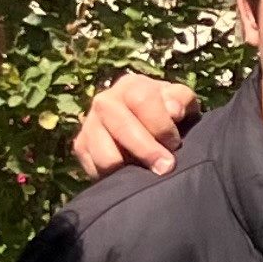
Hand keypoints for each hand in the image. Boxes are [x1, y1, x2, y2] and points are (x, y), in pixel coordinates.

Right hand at [68, 72, 201, 179]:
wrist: (148, 129)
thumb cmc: (168, 115)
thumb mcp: (181, 103)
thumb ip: (181, 100)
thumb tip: (174, 110)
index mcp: (131, 85)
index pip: (142, 100)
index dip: (161, 126)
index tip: (175, 143)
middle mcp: (104, 101)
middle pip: (122, 128)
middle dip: (147, 151)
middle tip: (165, 167)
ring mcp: (89, 124)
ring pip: (106, 156)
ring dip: (130, 168)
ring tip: (145, 168)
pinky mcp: (81, 147)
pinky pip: (96, 170)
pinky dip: (115, 176)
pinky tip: (129, 170)